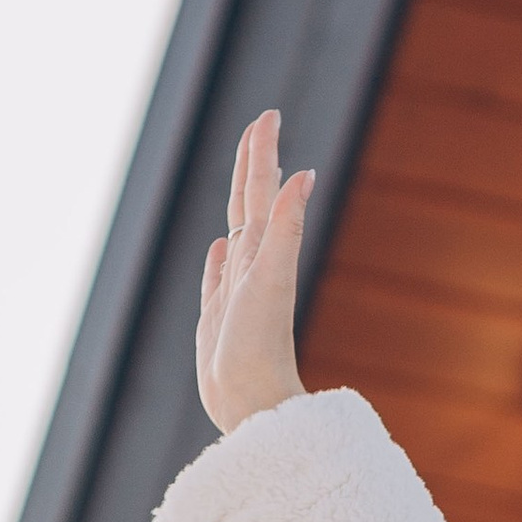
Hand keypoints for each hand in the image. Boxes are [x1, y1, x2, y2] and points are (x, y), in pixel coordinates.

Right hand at [196, 108, 313, 433]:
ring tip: (243, 180)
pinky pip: (217, 279)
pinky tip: (219, 248)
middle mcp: (253, 268)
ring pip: (237, 236)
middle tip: (260, 124)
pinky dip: (217, 259)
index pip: (262, 191)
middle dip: (254, 163)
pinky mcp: (220, 320)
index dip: (263, 153)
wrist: (253, 407)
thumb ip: (287, 228)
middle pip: (252, 204)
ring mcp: (236, 293)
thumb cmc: (261, 349)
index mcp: (264, 254)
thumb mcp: (271, 280)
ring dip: (239, 205)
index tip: (269, 114)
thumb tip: (305, 176)